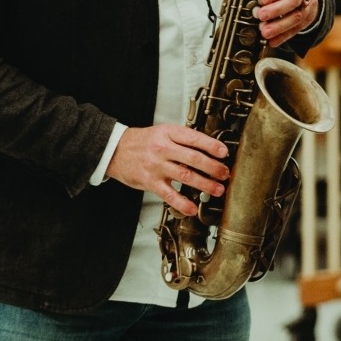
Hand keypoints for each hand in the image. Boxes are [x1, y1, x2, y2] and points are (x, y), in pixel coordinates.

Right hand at [106, 125, 229, 217]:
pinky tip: (192, 208)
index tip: (224, 152)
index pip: (194, 138)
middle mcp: (163, 149)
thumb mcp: (163, 132)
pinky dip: (182, 203)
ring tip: (217, 189)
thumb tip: (209, 149)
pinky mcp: (150, 182)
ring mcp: (156, 166)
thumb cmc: (143, 142)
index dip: (211, 145)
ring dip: (204, 184)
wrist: (115, 150)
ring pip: (185, 176)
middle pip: (193, 158)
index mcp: (168, 133)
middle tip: (224, 173)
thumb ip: (183, 139)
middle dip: (213, 167)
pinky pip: (169, 194)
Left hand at [248, 0, 319, 47]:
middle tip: (261, 15)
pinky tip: (272, 41)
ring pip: (297, 16)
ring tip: (264, 32)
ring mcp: (309, 4)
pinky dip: (284, 36)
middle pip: (294, 0)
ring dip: (280, 26)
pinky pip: (297, 29)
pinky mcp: (307, 19)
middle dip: (277, 10)